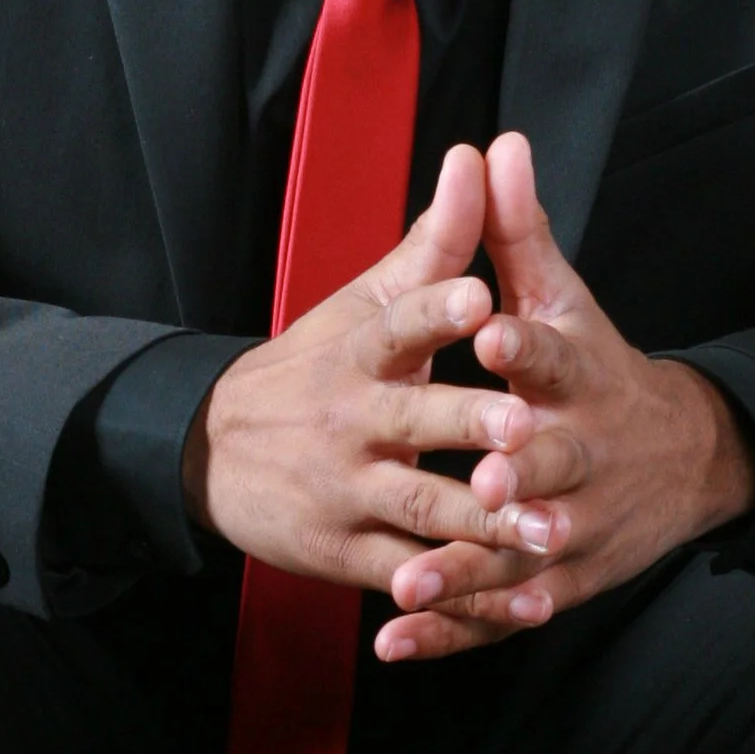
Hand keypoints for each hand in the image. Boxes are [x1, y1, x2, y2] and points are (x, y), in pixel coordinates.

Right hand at [184, 142, 565, 611]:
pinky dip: (459, 591)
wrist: (210, 452)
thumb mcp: (364, 301)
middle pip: (416, 421)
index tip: (479, 296)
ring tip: (545, 528)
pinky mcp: (346, 551)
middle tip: (526, 427)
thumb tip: (474, 154)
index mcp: (359, 351)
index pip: (396, 323)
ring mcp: (347, 491)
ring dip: (483, 522)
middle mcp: (351, 421)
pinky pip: (409, 573)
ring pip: (422, 506)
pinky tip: (514, 599)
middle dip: (470, 425)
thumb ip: (434, 240)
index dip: (436, 309)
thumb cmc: (314, 366)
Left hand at [372, 129, 754, 662]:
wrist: (681, 461)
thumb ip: (516, 230)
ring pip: (522, 552)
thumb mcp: (563, 297)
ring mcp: (574, 526)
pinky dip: (453, 628)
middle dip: (521, 475)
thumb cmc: (596, 369)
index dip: (523, 347)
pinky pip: (500, 609)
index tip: (490, 333)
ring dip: (471, 568)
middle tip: (485, 480)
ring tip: (412, 581)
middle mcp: (582, 455)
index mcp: (577, 378)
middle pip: (553, 467)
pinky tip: (396, 637)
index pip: (553, 356)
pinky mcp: (558, 580)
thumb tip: (497, 143)